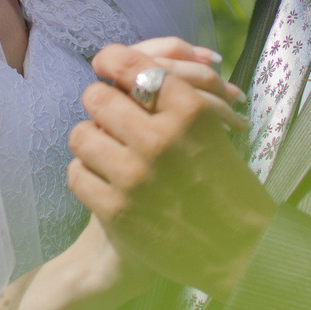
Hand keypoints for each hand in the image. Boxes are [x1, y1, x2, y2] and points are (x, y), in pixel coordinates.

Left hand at [67, 43, 272, 300]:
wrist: (234, 250)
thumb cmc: (220, 181)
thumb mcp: (213, 127)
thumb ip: (175, 92)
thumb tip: (127, 61)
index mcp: (192, 112)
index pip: (133, 67)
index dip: (112, 59)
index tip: (104, 63)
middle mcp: (161, 140)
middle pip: (98, 96)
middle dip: (100, 102)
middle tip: (107, 114)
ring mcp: (135, 177)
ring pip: (81, 134)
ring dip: (91, 140)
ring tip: (107, 150)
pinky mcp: (116, 211)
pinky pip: (77, 173)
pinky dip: (86, 174)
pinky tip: (105, 180)